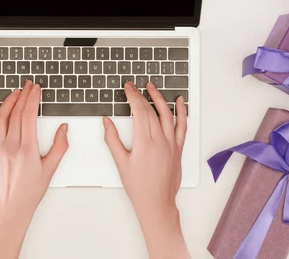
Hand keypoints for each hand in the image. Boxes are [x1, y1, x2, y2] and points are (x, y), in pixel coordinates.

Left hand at [0, 81, 68, 258]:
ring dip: (7, 103)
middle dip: (23, 96)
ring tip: (14, 93)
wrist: (11, 207)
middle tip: (28, 85)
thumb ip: (60, 146)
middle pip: (15, 113)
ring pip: (0, 119)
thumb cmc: (31, 191)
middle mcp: (10, 146)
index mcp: (27, 149)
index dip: (32, 99)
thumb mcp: (51, 169)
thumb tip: (63, 128)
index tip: (36, 89)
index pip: (28, 116)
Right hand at [103, 81, 189, 258]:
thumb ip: (112, 140)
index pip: (139, 111)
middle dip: (141, 95)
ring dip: (159, 98)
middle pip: (151, 110)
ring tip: (152, 86)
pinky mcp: (178, 148)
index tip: (127, 88)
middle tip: (133, 86)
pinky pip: (182, 126)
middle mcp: (160, 141)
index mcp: (145, 143)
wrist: (157, 203)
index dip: (133, 96)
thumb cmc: (139, 187)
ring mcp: (171, 144)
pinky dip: (182, 112)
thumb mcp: (121, 163)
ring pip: (167, 114)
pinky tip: (180, 102)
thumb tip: (107, 122)